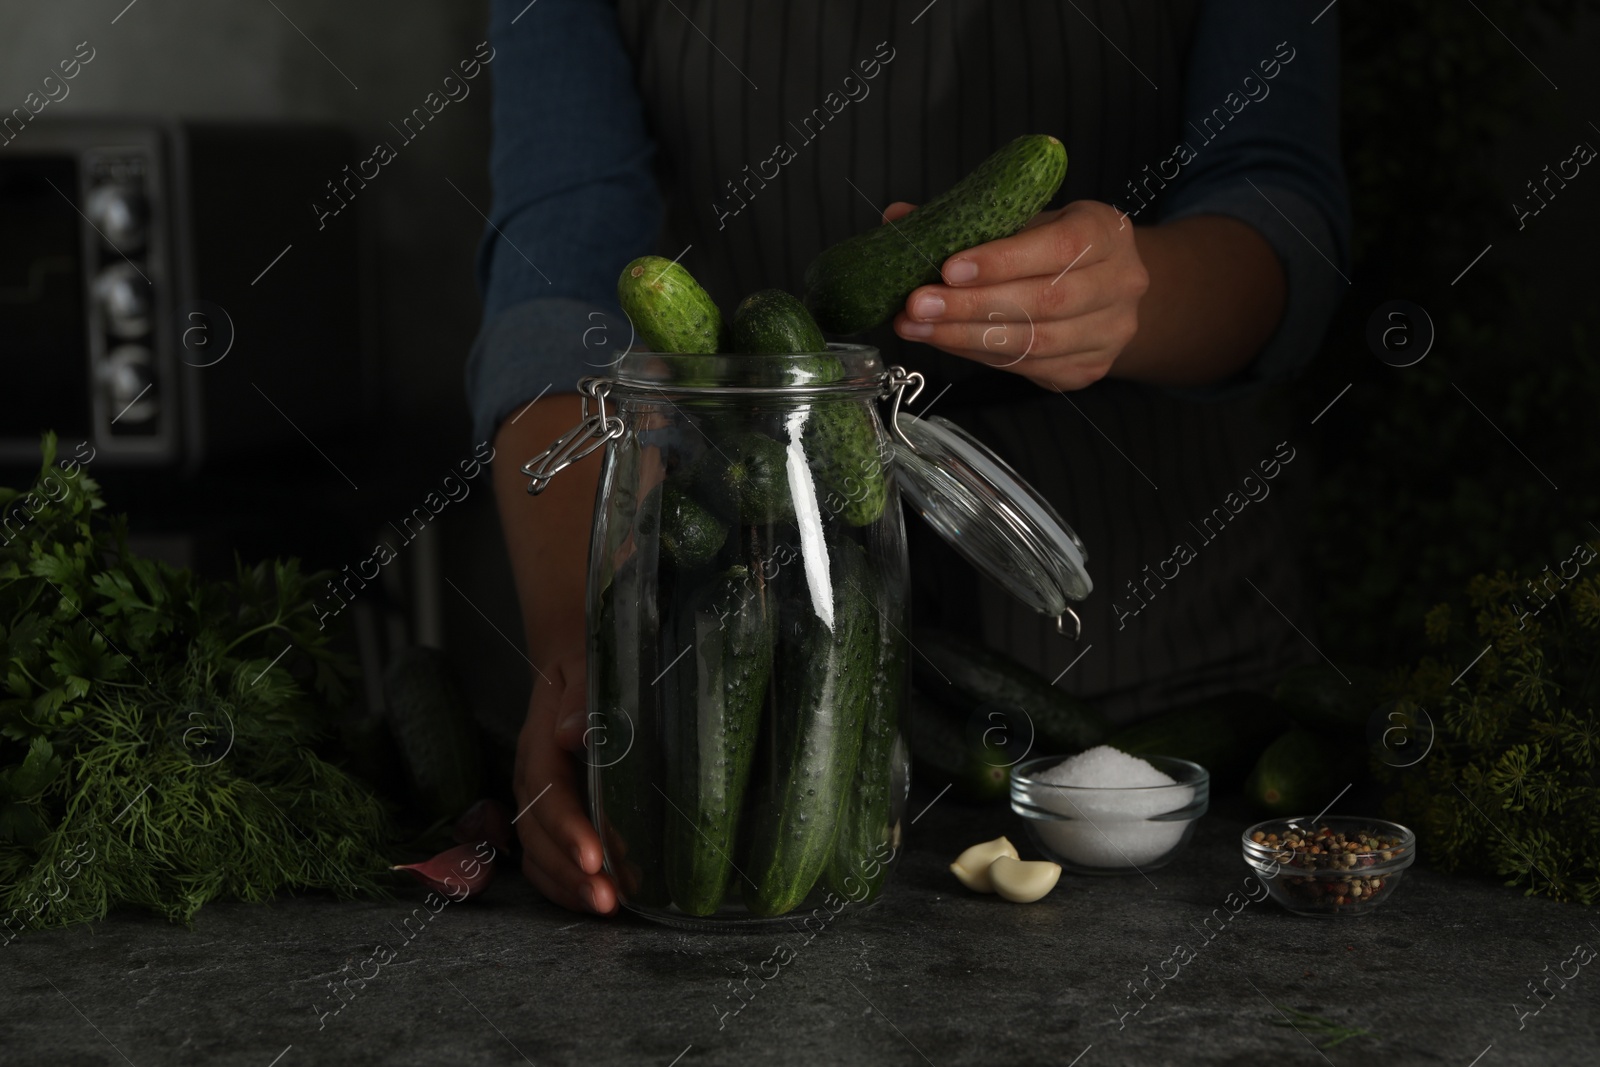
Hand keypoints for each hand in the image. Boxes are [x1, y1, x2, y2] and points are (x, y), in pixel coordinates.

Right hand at [513, 645, 617, 913]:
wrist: (571, 660)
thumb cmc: (586, 665)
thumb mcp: (586, 666)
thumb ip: (582, 698)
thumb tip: (573, 733)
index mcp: (540, 743)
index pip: (548, 793)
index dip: (568, 830)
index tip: (594, 859)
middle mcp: (532, 777)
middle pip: (537, 835)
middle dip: (570, 873)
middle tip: (608, 902)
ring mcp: (537, 799)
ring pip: (537, 854)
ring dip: (569, 887)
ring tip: (609, 908)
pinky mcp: (548, 813)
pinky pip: (545, 858)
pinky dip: (567, 885)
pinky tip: (601, 900)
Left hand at [886, 199, 1148, 390]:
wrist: (1107, 287)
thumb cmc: (1056, 246)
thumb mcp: (1025, 218)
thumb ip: (968, 218)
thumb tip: (898, 218)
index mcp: (1107, 231)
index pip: (1059, 247)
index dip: (1002, 260)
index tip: (949, 269)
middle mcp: (1120, 283)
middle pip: (1043, 302)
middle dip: (971, 306)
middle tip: (917, 305)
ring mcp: (1109, 332)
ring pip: (1034, 343)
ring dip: (966, 337)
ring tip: (917, 326)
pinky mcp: (1089, 369)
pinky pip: (1027, 367)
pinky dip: (979, 354)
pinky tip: (946, 341)